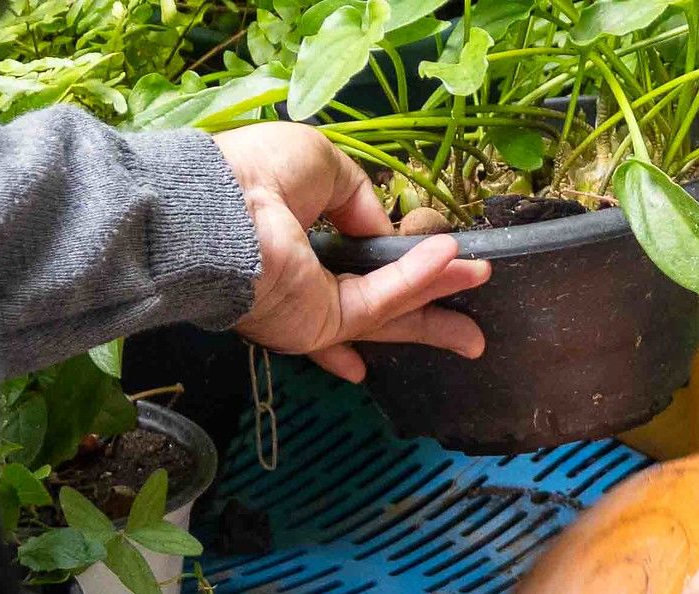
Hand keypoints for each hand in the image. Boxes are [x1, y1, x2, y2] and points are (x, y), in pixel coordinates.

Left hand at [214, 122, 491, 381]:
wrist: (216, 213)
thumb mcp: (317, 161)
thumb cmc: (255, 175)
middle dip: (429, 299)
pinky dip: (417, 281)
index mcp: (295, 241)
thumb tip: (380, 229)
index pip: (348, 259)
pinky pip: (380, 301)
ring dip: (438, 292)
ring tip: (482, 277)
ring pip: (390, 308)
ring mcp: (315, 310)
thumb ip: (357, 196)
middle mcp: (305, 282)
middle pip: (379, 297)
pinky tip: (454, 262)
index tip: (430, 249)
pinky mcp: (324, 326)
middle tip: (473, 290)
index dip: (388, 258)